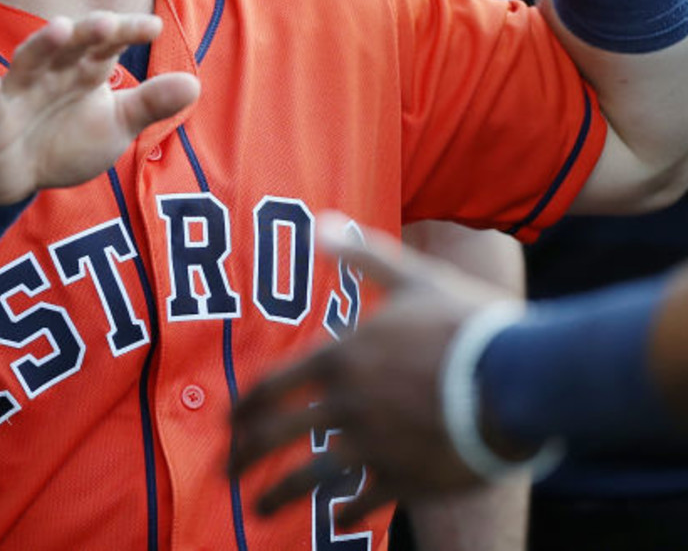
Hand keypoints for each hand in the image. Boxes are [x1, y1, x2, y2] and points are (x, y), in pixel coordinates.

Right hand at [0, 11, 198, 206]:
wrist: (14, 175)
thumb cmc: (67, 140)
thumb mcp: (116, 125)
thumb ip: (150, 104)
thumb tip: (195, 83)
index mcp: (84, 70)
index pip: (107, 44)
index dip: (126, 33)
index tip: (154, 27)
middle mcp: (51, 73)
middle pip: (69, 45)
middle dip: (86, 33)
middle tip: (107, 22)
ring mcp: (18, 94)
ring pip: (29, 62)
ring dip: (42, 45)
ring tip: (58, 29)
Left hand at [229, 214, 509, 523]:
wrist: (516, 380)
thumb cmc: (464, 324)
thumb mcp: (413, 278)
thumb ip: (365, 255)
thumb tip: (324, 222)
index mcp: (341, 357)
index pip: (274, 384)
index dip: (247, 405)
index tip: (230, 420)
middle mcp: (347, 403)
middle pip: (279, 433)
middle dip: (245, 453)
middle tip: (224, 470)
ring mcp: (374, 444)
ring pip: (310, 475)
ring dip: (279, 494)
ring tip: (259, 510)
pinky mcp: (406, 478)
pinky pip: (364, 501)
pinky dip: (345, 512)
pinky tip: (337, 518)